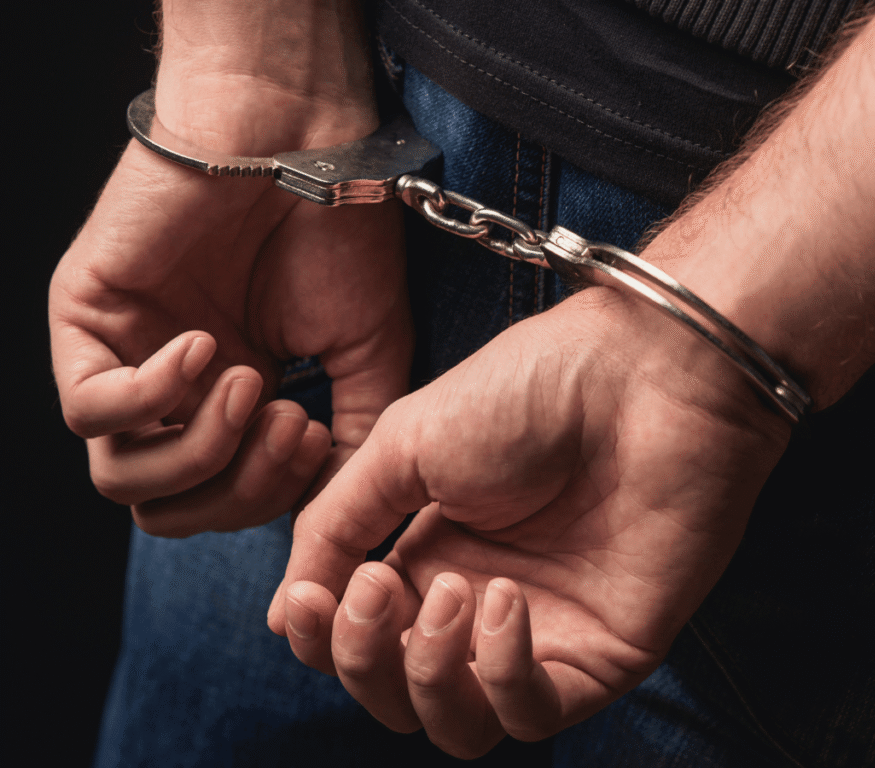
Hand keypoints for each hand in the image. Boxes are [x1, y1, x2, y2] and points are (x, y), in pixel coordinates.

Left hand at [49, 77, 411, 535]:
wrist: (305, 143)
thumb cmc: (339, 240)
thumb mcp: (366, 360)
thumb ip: (353, 441)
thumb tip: (334, 509)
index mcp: (231, 408)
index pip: (221, 505)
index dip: (269, 498)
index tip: (318, 438)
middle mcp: (173, 394)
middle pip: (165, 511)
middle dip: (237, 490)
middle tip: (291, 425)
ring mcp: (125, 357)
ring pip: (120, 478)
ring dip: (200, 450)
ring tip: (250, 381)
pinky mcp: (84, 318)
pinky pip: (88, 409)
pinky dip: (153, 396)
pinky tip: (206, 344)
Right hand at [269, 287, 790, 756]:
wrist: (642, 377)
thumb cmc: (528, 391)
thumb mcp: (404, 444)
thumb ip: (334, 527)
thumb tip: (283, 613)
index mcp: (429, 554)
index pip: (355, 636)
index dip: (321, 635)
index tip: (311, 596)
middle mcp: (479, 605)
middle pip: (393, 691)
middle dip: (362, 657)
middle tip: (371, 589)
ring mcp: (543, 634)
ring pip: (455, 724)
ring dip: (425, 673)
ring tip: (447, 591)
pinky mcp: (603, 654)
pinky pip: (532, 714)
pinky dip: (501, 673)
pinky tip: (506, 600)